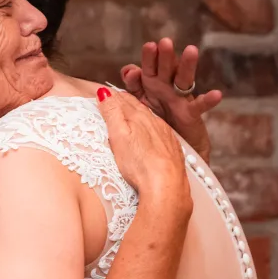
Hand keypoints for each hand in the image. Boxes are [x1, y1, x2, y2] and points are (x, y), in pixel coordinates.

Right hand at [97, 89, 191, 216]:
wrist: (167, 185)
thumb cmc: (140, 164)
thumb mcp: (119, 135)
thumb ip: (112, 113)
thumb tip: (104, 93)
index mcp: (140, 118)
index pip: (124, 101)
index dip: (113, 96)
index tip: (105, 94)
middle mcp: (155, 123)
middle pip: (138, 107)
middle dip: (126, 102)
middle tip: (116, 99)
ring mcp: (165, 136)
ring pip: (151, 119)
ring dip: (141, 114)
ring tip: (132, 114)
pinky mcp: (172, 150)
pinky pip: (161, 133)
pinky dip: (153, 129)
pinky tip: (152, 134)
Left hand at [120, 39, 221, 162]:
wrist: (169, 148)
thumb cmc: (152, 121)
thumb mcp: (138, 103)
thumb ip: (132, 87)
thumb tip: (129, 70)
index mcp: (149, 85)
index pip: (145, 69)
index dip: (144, 62)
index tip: (141, 59)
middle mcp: (164, 88)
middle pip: (164, 69)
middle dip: (163, 56)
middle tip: (164, 42)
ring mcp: (178, 99)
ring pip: (183, 79)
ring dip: (186, 65)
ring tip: (191, 51)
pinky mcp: (190, 114)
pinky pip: (199, 106)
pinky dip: (208, 100)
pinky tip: (216, 94)